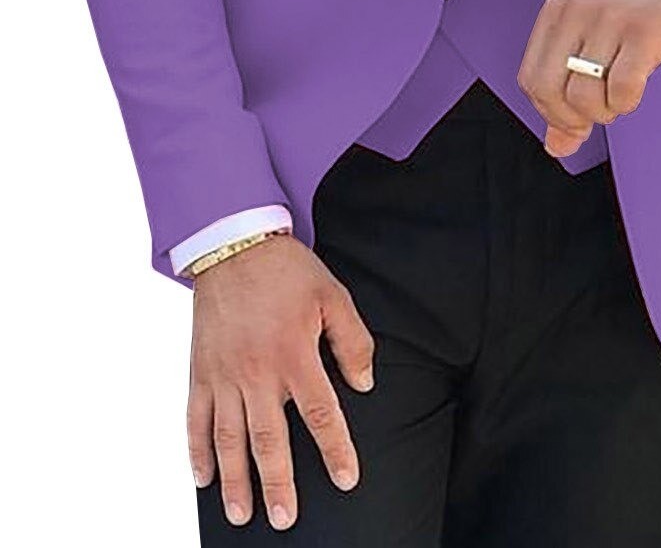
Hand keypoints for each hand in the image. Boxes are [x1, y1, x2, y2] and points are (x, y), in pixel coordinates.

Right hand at [187, 233, 374, 530]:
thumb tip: (364, 384)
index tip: (346, 479)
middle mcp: (258, 373)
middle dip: (278, 484)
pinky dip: (196, 451)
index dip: (335, 450)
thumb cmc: (287, 271)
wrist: (234, 243)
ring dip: (236, 480)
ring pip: (228, 439)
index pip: (320, 414)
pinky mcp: (200, 370)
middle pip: (269, 440)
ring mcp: (224, 375)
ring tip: (242, 514)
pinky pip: (195, 419)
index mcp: (295, 355)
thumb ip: (352, 342)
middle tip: (284, 519)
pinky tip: (203, 478)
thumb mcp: (334, 296)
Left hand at [517, 0, 660, 157]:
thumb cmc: (636, 21)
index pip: (530, 79)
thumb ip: (568, 95)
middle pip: (549, 90)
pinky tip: (634, 90)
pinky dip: (626, 103)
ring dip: (603, 112)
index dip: (551, 111)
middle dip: (573, 117)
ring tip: (617, 97)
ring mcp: (610, 19)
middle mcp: (578, 11)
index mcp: (557, 12)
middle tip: (597, 112)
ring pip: (583, 95)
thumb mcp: (591, 49)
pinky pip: (622, 89)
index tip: (573, 117)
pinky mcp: (644, 32)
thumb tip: (557, 145)